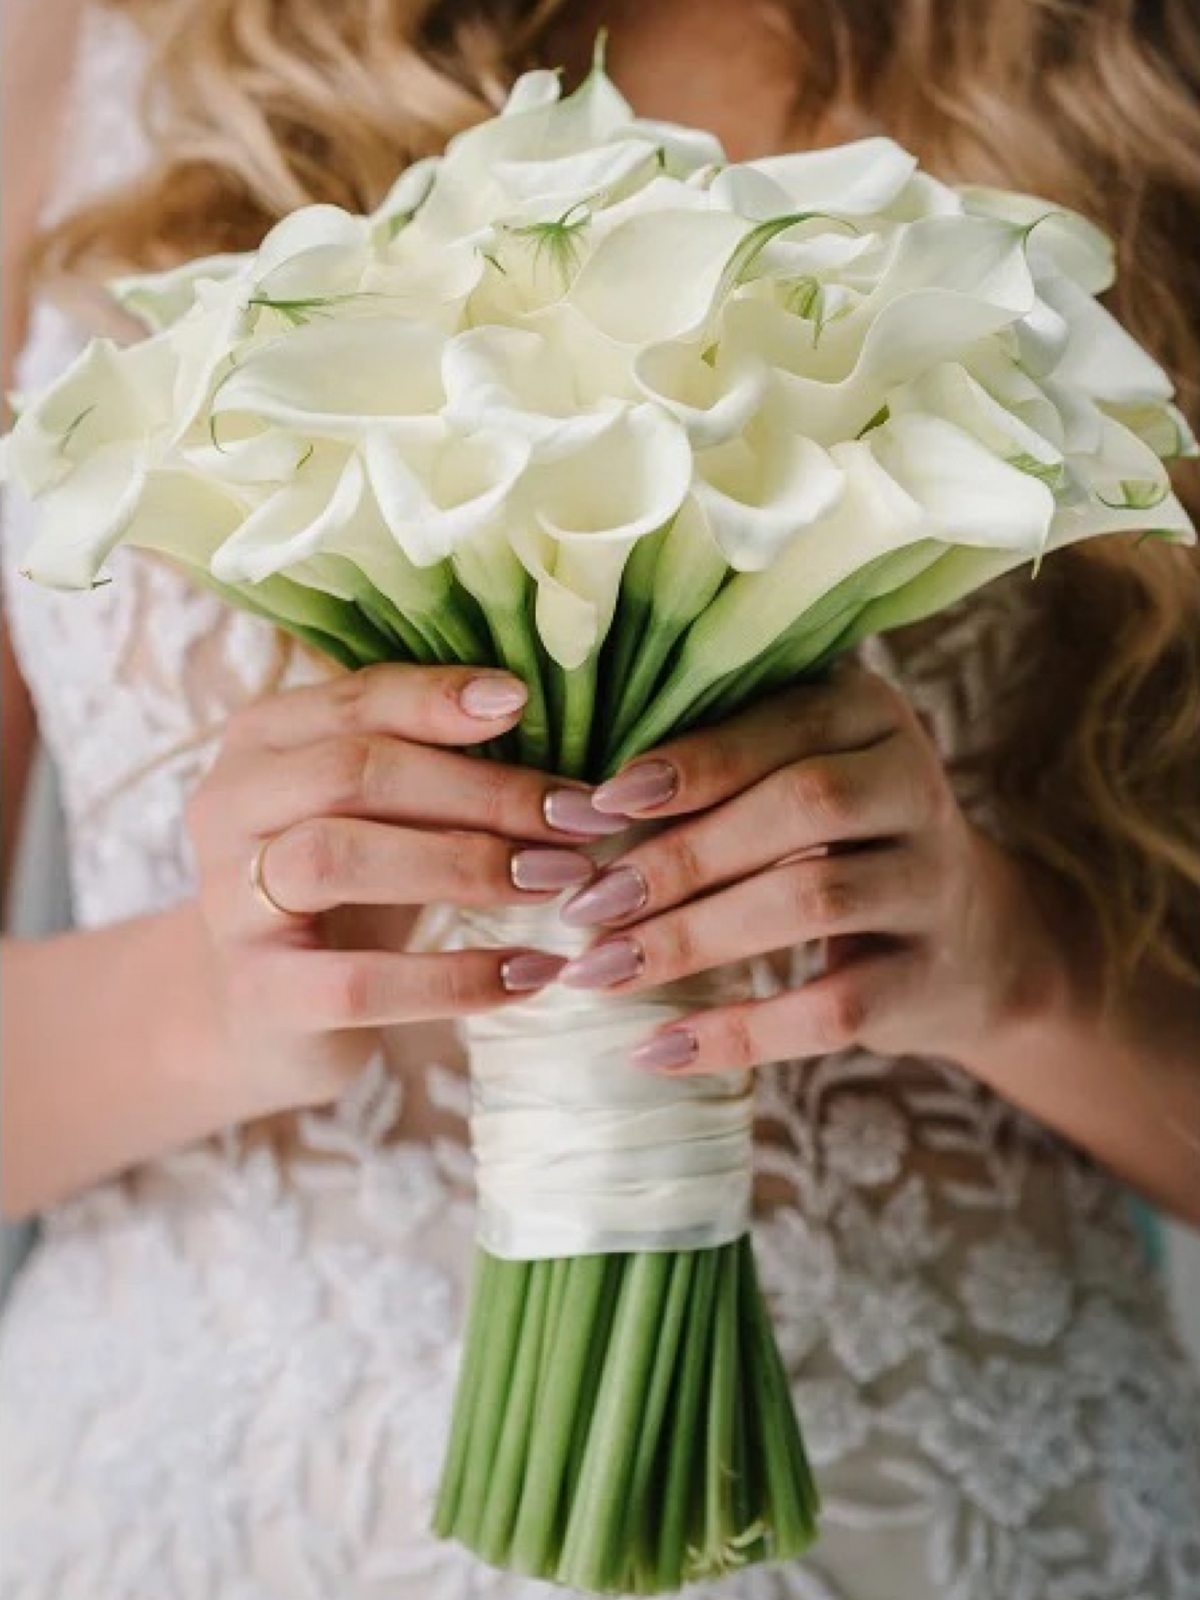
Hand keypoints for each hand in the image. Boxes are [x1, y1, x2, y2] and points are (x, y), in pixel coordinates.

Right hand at [187, 664, 623, 1106]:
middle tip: (579, 818)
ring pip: (339, 859)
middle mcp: (230, 806)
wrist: (269, 1018)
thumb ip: (437, 759)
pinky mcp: (261, 995)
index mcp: (263, 739)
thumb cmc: (350, 891)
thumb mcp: (383, 811)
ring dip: (465, 865)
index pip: (356, 698)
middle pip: (354, 773)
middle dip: (483, 791)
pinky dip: (457, 978)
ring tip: (560, 881)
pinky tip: (532, 973)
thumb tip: (544, 718)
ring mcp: (233, 903)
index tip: (527, 705)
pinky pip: (361, 981)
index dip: (441, 699)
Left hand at [556, 664, 1061, 1075]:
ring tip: (601, 971)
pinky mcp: (929, 978)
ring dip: (693, 938)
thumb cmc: (834, 839)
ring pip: (812, 900)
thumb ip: (718, 762)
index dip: (693, 763)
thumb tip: (572, 802)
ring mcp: (932, 883)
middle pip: (800, 808)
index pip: (783, 725)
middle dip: (681, 856)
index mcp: (870, 714)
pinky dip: (740, 1033)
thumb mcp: (797, 773)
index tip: (599, 803)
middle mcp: (916, 784)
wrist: (970, 938)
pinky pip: (833, 1007)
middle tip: (585, 904)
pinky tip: (657, 1047)